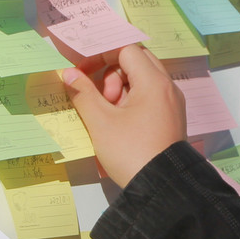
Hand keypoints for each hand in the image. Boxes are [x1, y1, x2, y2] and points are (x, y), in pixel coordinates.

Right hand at [62, 44, 187, 188]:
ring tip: (107, 115)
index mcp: (153, 82)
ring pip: (141, 81)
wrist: (160, 188)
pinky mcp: (169, 118)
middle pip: (135, 63)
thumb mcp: (100, 122)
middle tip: (99, 97)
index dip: (101, 55)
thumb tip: (68, 74)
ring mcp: (171, 103)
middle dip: (110, 74)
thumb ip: (82, 93)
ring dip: (118, 89)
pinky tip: (117, 122)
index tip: (82, 71)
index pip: (126, 50)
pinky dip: (130, 102)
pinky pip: (148, 98)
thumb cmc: (130, 152)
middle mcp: (167, 88)